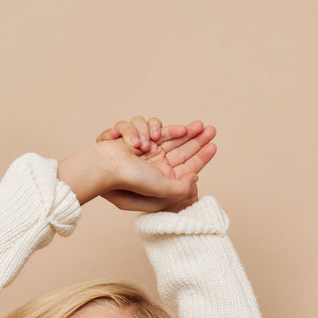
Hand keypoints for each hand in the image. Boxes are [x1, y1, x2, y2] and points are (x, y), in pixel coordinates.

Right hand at [93, 116, 218, 212]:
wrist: (103, 167)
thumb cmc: (130, 181)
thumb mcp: (162, 190)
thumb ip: (181, 189)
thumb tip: (195, 178)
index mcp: (162, 180)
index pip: (187, 166)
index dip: (202, 156)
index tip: (214, 145)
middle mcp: (155, 165)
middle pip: (182, 148)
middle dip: (196, 137)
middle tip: (211, 128)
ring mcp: (146, 150)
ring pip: (165, 135)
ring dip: (164, 134)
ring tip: (150, 142)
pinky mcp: (135, 137)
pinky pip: (146, 127)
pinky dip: (146, 129)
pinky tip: (145, 138)